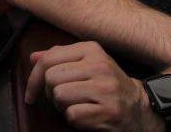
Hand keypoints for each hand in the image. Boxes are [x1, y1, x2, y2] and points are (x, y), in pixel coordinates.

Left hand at [24, 41, 163, 130]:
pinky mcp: (107, 111)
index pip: (49, 59)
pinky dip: (74, 119)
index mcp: (91, 50)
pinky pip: (71, 115)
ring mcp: (104, 89)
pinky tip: (87, 114)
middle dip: (51, 93)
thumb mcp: (87, 63)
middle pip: (51, 78)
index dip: (33, 78)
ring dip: (63, 106)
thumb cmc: (107, 84)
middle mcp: (99, 66)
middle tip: (63, 99)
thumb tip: (33, 57)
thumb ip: (60, 58)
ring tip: (77, 105)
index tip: (31, 93)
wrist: (139, 107)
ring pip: (59, 96)